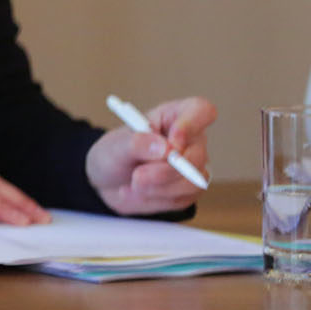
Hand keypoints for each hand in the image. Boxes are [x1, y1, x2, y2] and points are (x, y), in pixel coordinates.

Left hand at [86, 96, 215, 215]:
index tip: (171, 142)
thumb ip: (137, 143)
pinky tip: (138, 192)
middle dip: (164, 170)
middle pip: (196, 155)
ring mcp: (194, 166)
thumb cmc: (114, 154)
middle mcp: (190, 140)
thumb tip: (166, 148)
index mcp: (174, 116)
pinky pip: (183, 198)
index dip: (191, 125)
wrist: (108, 182)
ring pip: (192, 181)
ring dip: (158, 187)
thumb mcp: (115, 146)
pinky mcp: (190, 190)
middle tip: (137, 177)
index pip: (201, 110)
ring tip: (132, 183)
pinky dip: (157, 198)